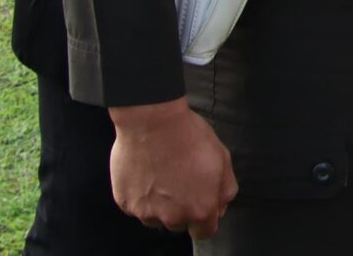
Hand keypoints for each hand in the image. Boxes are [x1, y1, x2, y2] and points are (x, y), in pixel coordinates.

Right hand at [109, 97, 236, 237]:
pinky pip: (136, 205)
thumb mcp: (223, 159)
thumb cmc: (189, 137)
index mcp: (200, 209)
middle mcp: (173, 217)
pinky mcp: (126, 203)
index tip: (200, 203)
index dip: (204, 218)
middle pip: (179, 223)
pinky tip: (145, 171)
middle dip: (182, 207)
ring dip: (160, 203)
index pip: (204, 231)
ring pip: (156, 216)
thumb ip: (225, 189)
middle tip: (180, 179)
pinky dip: (140, 193)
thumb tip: (221, 206)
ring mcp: (146, 212)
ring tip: (161, 173)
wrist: (152, 121)